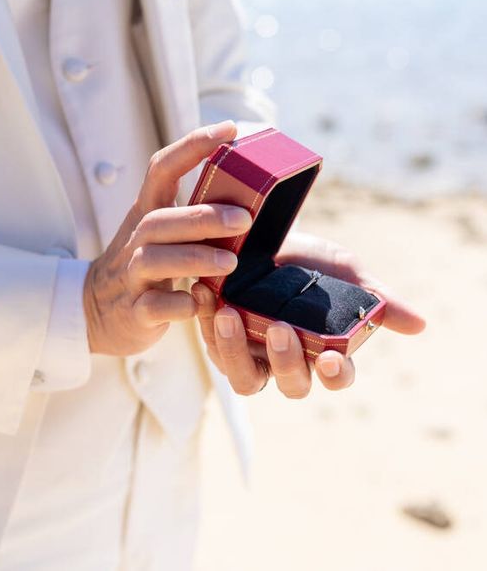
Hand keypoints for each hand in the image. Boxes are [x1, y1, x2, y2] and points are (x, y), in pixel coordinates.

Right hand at [83, 120, 252, 355]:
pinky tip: (202, 303)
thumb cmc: (143, 266)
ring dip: (195, 258)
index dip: (192, 146)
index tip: (229, 130)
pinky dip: (180, 305)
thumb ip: (190, 218)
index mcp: (145, 214)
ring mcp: (131, 277)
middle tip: (245, 218)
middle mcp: (135, 241)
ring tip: (230, 262)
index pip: (161, 170)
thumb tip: (248, 201)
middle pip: (160, 220)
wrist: (95, 310)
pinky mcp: (134, 312)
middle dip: (203, 217)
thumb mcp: (158, 235)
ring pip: (154, 260)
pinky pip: (154, 307)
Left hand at [192, 231, 424, 397]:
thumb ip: (376, 299)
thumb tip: (419, 324)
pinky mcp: (220, 340)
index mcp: (323, 351)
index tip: (332, 360)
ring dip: (236, 349)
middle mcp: (288, 361)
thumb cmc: (311, 262)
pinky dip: (205, 321)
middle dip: (287, 361)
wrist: (268, 240)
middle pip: (291, 383)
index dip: (336, 376)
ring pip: (244, 377)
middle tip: (282, 328)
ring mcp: (252, 354)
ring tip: (229, 313)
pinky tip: (205, 292)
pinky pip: (211, 344)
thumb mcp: (345, 273)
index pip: (336, 378)